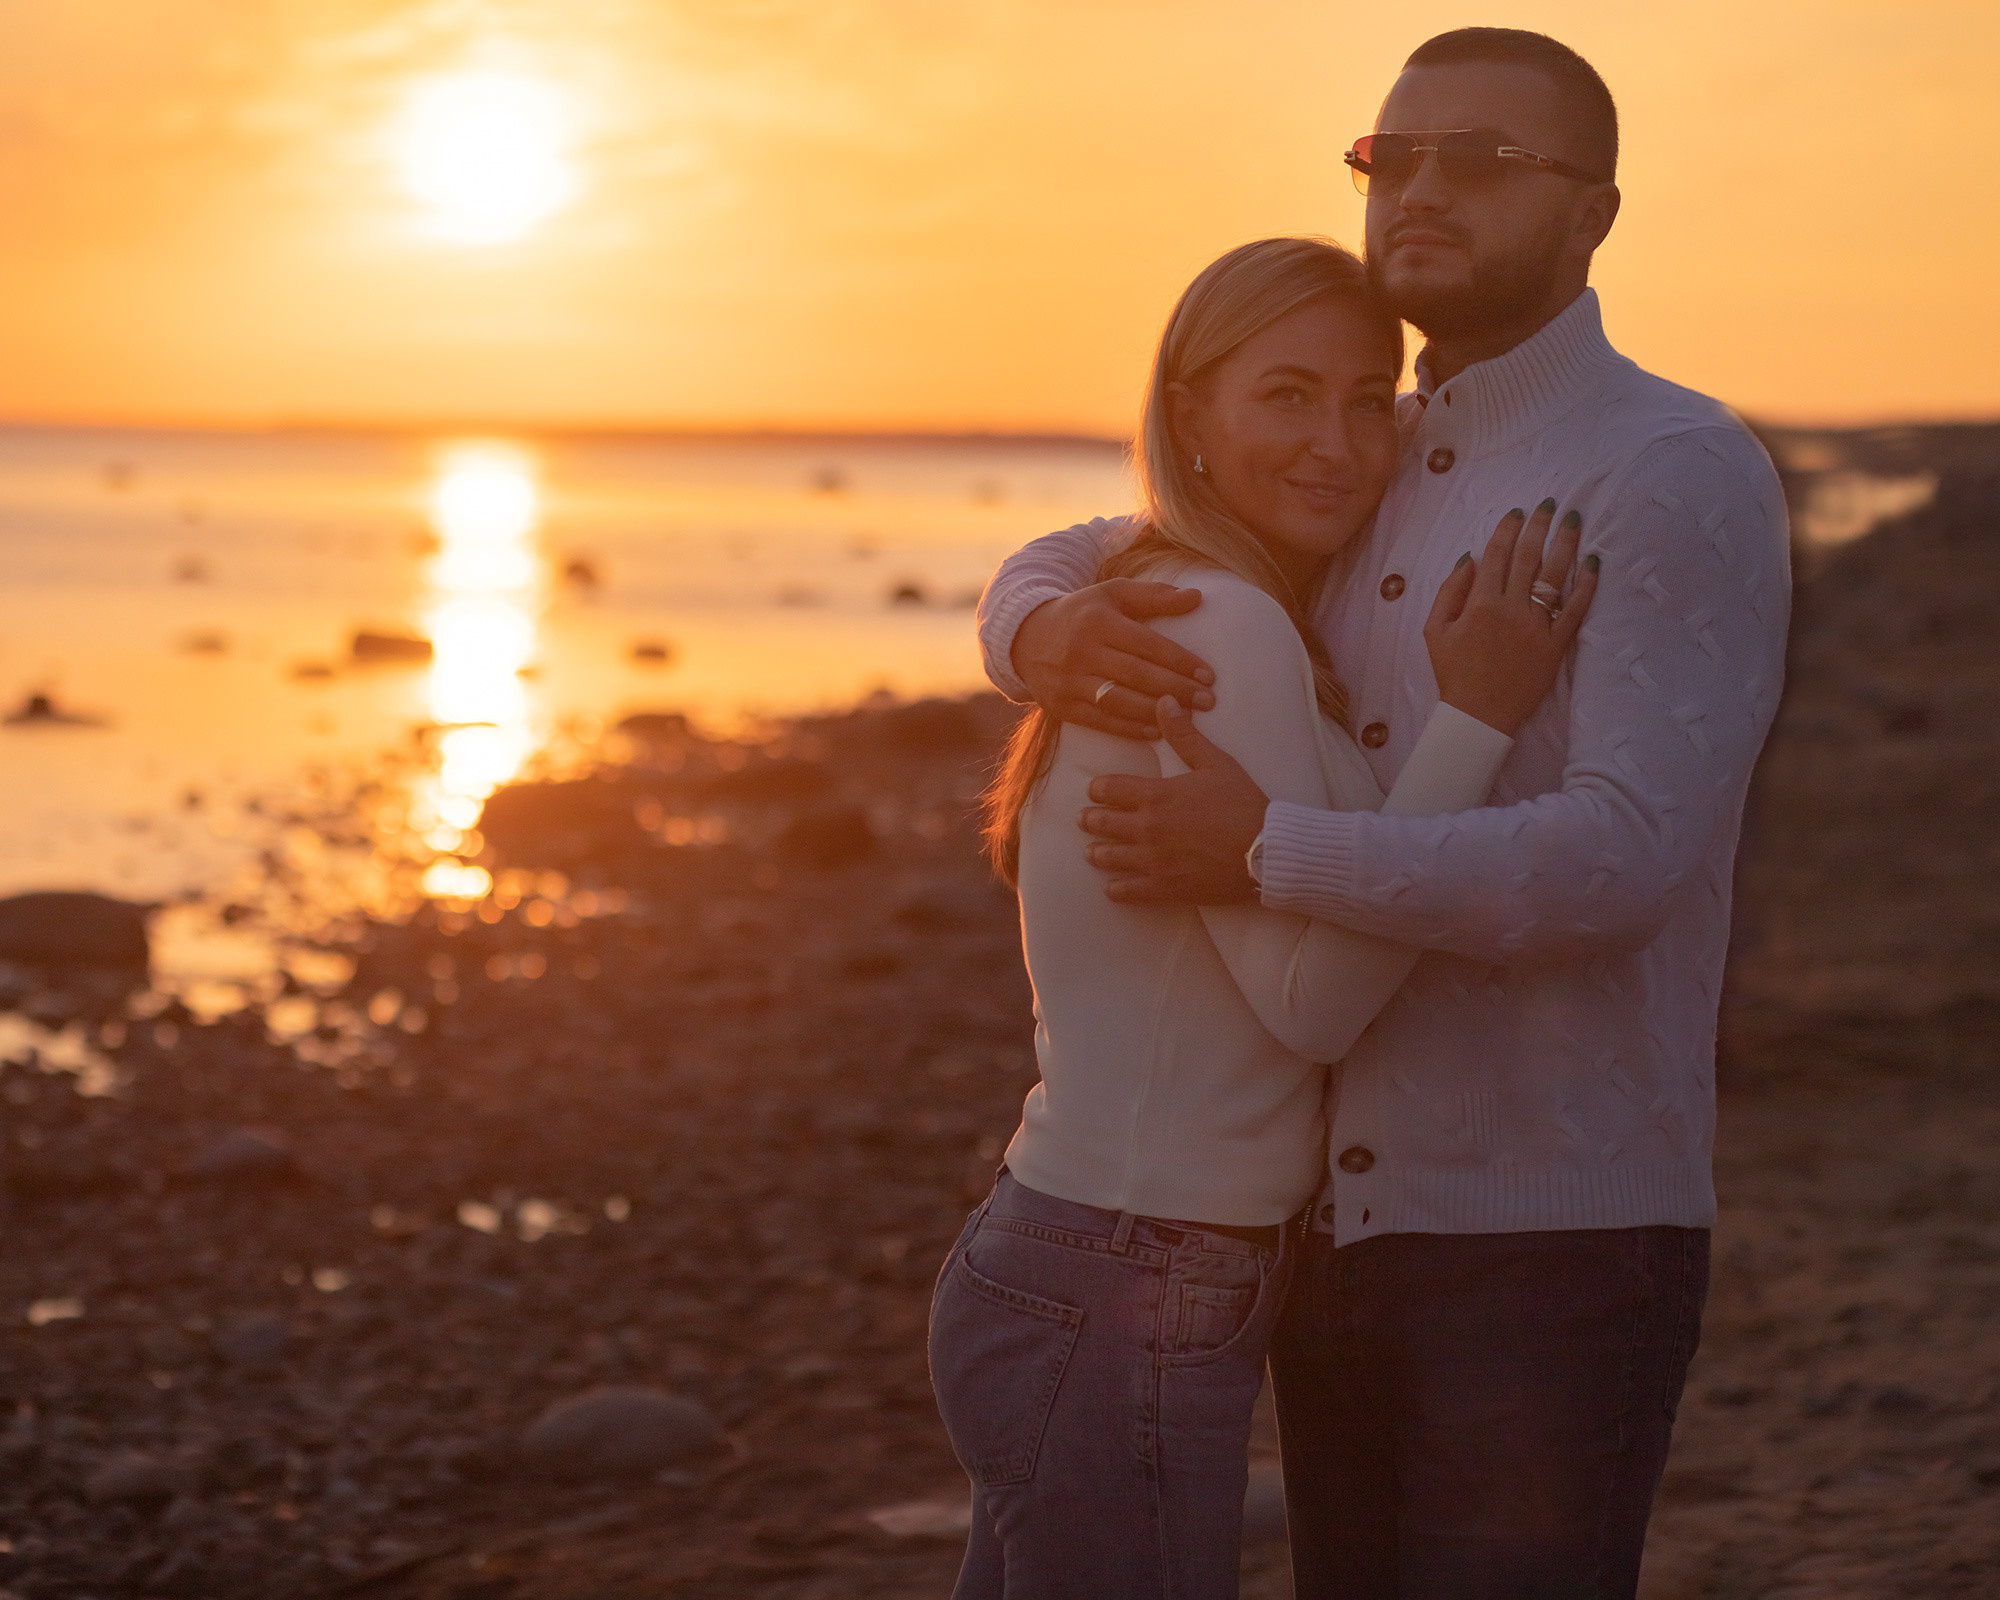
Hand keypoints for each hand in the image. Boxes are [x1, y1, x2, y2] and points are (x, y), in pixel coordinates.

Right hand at [1012, 580, 1216, 739]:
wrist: (1025, 637)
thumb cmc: (1082, 614)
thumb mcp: (1113, 594)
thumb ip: (1155, 595)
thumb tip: (1197, 597)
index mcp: (1098, 621)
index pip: (1147, 644)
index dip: (1180, 661)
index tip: (1208, 675)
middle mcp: (1081, 652)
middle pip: (1137, 675)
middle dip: (1177, 689)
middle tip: (1208, 701)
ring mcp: (1069, 682)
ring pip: (1119, 701)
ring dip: (1157, 712)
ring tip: (1189, 718)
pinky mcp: (1060, 707)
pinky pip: (1100, 721)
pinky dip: (1131, 729)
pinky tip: (1157, 732)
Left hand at [1081, 697, 1265, 902]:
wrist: (1267, 852)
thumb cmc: (1243, 805)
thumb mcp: (1216, 763)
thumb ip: (1185, 735)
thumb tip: (1164, 700)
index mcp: (1156, 796)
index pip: (1108, 789)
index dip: (1097, 789)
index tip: (1095, 791)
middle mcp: (1147, 829)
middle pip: (1100, 823)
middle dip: (1090, 819)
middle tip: (1085, 819)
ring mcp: (1153, 861)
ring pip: (1108, 858)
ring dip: (1096, 852)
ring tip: (1092, 851)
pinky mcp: (1164, 888)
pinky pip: (1127, 892)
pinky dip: (1115, 889)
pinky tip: (1111, 887)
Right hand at [1424, 499, 1599, 736]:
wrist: (1479, 715)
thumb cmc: (1453, 673)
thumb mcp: (1434, 630)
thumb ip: (1450, 591)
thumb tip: (1470, 558)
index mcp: (1480, 603)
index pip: (1498, 555)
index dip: (1508, 530)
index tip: (1517, 512)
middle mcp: (1511, 609)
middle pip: (1529, 558)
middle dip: (1539, 526)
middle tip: (1550, 504)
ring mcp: (1536, 626)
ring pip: (1555, 576)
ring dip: (1565, 544)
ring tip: (1573, 521)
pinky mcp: (1556, 644)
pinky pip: (1575, 609)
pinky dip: (1586, 584)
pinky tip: (1593, 562)